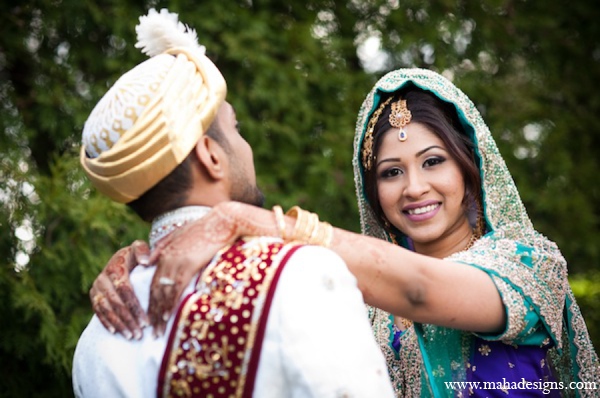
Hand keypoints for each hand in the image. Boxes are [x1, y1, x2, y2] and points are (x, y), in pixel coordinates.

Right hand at [90, 240, 150, 339]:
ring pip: (106, 309)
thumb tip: (146, 262)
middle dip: (128, 319)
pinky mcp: (93, 295)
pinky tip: (115, 332)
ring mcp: (96, 287)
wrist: (122, 257)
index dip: (135, 306)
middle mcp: (102, 278)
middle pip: (115, 302)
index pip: (124, 290)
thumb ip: (143, 251)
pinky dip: (106, 322)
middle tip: (139, 333)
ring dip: (119, 324)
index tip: (146, 321)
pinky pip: (98, 311)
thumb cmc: (136, 255)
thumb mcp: (139, 249)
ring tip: (131, 336)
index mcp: (115, 266)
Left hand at [148, 204, 238, 336]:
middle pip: (155, 291)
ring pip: (164, 292)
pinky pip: (177, 288)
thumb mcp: (177, 235)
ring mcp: (177, 262)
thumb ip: (160, 248)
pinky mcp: (189, 264)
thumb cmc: (204, 228)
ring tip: (158, 330)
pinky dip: (171, 303)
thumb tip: (147, 262)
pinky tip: (169, 316)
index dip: (150, 302)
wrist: (220, 222)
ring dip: (160, 313)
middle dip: (152, 313)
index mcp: (163, 254)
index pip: (153, 283)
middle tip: (151, 331)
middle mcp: (166, 259)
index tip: (149, 318)